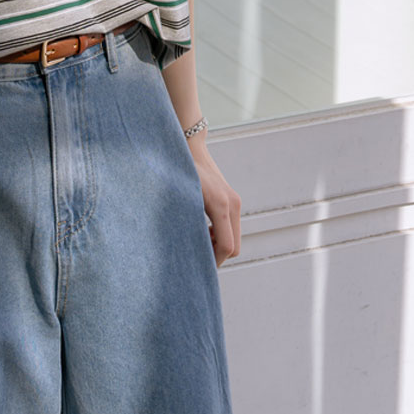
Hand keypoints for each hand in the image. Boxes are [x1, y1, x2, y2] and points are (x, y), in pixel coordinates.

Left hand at [187, 132, 241, 264]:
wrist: (189, 147)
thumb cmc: (179, 171)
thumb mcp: (179, 197)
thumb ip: (185, 220)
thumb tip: (186, 248)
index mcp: (220, 205)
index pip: (226, 246)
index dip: (214, 261)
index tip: (198, 266)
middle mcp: (232, 204)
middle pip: (234, 247)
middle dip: (217, 255)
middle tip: (196, 255)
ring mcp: (234, 201)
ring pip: (234, 238)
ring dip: (218, 245)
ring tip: (196, 241)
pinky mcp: (232, 199)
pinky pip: (231, 227)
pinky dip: (220, 235)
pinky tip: (203, 230)